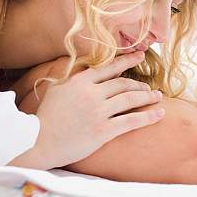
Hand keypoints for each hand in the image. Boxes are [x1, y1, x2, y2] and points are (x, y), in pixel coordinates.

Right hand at [9, 51, 164, 168]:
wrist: (36, 142)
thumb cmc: (46, 116)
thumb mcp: (57, 89)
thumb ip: (75, 76)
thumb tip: (90, 67)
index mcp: (80, 81)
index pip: (109, 67)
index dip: (127, 61)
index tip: (141, 55)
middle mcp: (91, 94)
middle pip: (123, 84)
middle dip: (140, 85)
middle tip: (151, 88)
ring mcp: (97, 112)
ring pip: (130, 100)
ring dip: (147, 97)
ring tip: (158, 96)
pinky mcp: (102, 131)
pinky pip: (131, 121)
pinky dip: (148, 117)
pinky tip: (160, 114)